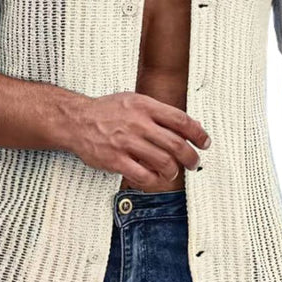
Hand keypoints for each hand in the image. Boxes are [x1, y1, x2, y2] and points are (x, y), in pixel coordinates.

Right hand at [62, 92, 210, 187]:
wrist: (76, 120)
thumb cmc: (106, 111)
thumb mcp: (134, 101)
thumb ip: (158, 112)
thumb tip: (186, 126)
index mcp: (145, 106)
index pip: (181, 120)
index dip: (198, 133)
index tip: (205, 142)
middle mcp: (137, 123)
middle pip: (176, 144)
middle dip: (191, 157)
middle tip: (194, 163)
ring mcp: (126, 142)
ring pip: (163, 162)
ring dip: (174, 171)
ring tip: (173, 173)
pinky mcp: (115, 160)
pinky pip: (143, 175)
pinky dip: (154, 180)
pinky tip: (154, 179)